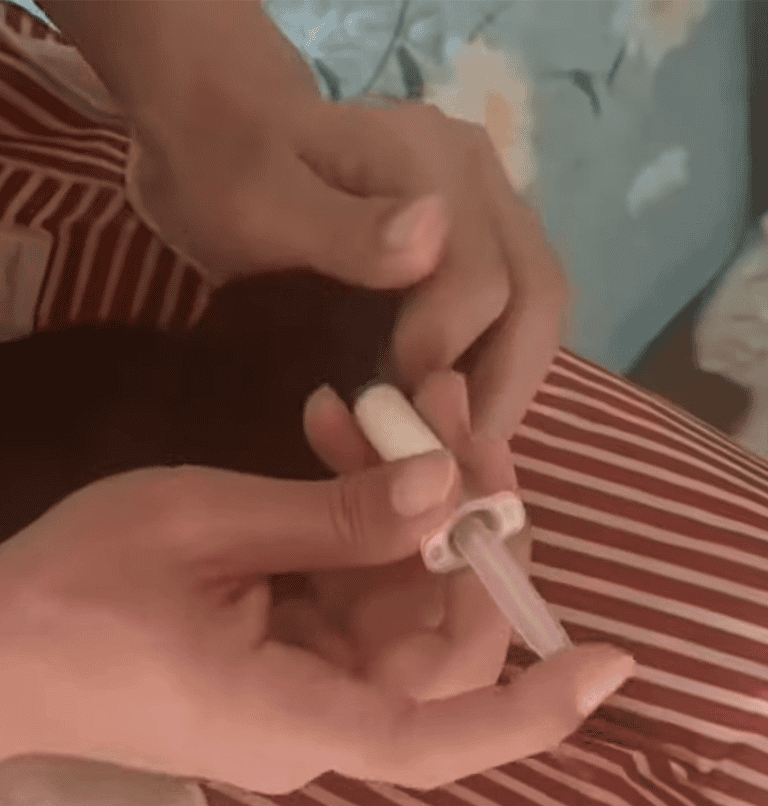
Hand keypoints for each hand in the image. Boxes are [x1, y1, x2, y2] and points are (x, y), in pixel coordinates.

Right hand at [0, 402, 632, 794]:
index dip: (532, 706)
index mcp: (295, 712)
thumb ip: (331, 516)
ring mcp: (305, 685)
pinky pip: (354, 590)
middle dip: (461, 523)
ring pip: (402, 601)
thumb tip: (445, 492)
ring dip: (405, 503)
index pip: (440, 732)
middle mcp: (319, 715)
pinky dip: (357, 519)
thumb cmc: (77, 588)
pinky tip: (336, 438)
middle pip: (438, 638)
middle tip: (448, 413)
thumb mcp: (203, 526)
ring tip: (381, 404)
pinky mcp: (288, 654)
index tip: (610, 662)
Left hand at [124, 13, 566, 440]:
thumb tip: (432, 241)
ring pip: (537, 307)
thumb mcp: (258, 202)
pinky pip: (514, 312)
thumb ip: (341, 228)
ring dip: (507, 385)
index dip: (444, 356)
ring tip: (456, 442)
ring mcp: (485, 205)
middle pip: (538, 296)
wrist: (221, 136)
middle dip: (502, 388)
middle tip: (449, 454)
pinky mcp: (476, 238)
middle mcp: (479, 177)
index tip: (384, 407)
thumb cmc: (223, 174)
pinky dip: (493, 369)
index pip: (482, 278)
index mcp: (431, 160)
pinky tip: (454, 411)